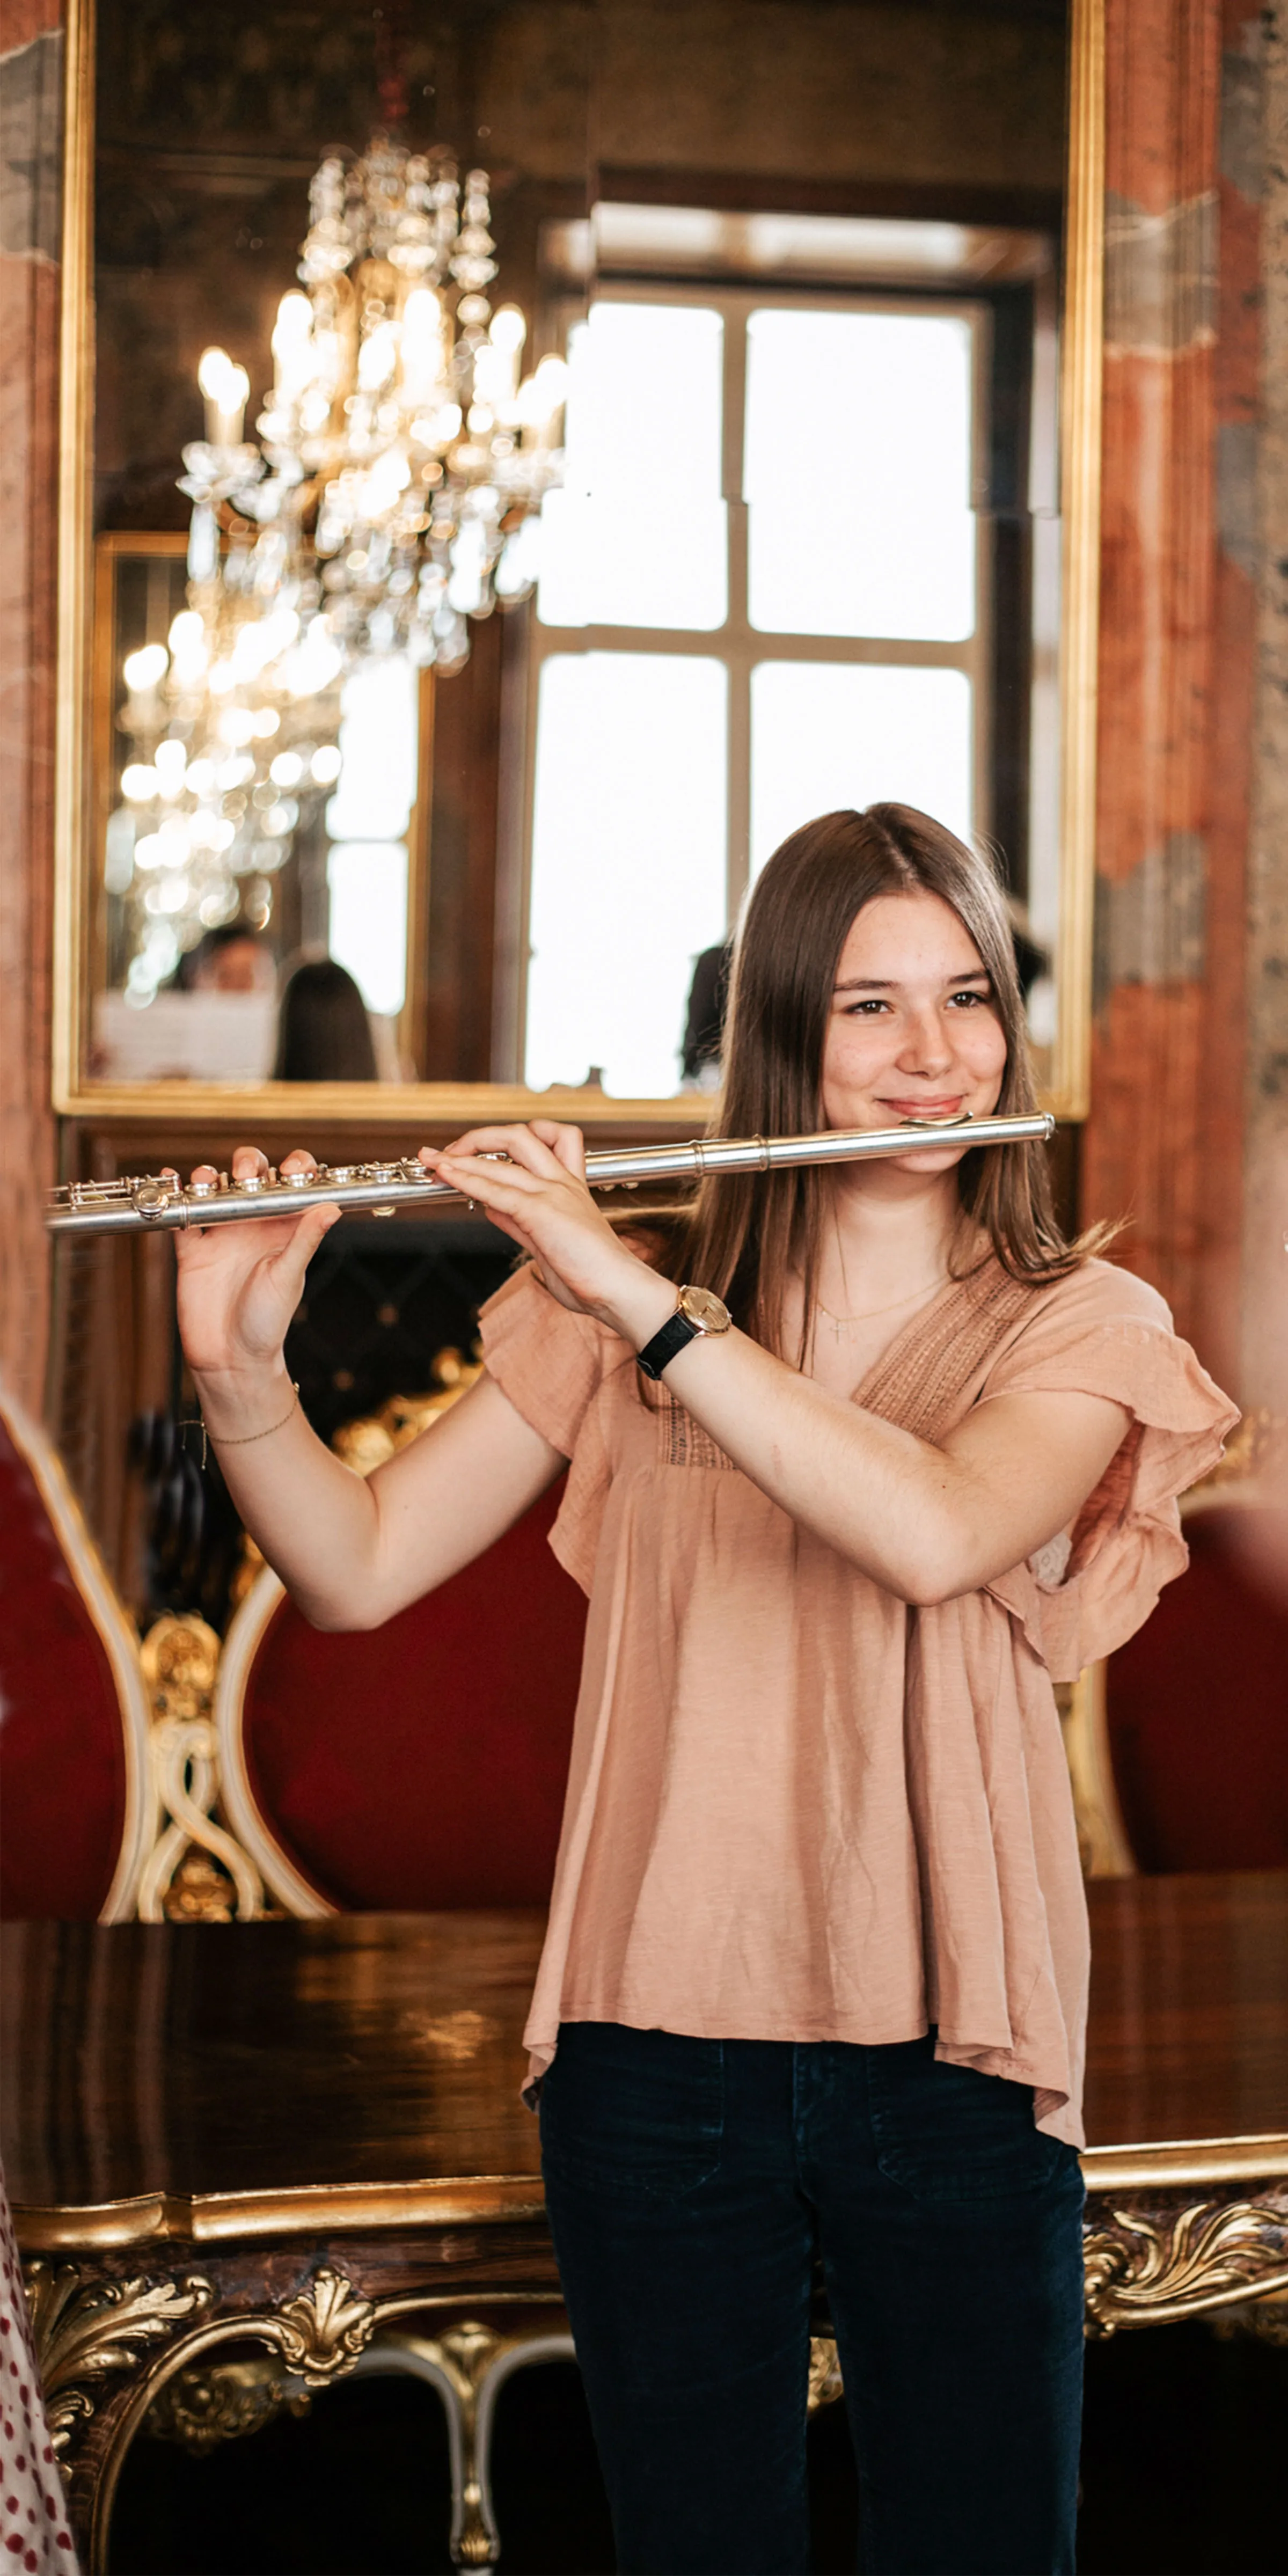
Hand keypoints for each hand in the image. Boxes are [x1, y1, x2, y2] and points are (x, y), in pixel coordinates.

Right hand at [173, 1147, 339, 1382]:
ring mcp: (221, 1235)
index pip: (293, 1186)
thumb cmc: (267, 1323)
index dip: (295, 1169)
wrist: (230, 1359)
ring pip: (214, 1190)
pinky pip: (181, 1214)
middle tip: (246, 1172)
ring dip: (210, 1176)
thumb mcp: (288, 1277)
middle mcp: (253, 1226)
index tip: (293, 1169)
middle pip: (250, 1176)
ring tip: (207, 1180)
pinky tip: (170, 1180)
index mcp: (284, 1229)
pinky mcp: (192, 1249)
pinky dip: (174, 1195)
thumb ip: (305, 1240)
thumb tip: (331, 1207)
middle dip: (248, 1162)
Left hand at [421, 1123, 672, 1343]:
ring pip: (504, 1156)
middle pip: (520, 1135)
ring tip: (430, 1159)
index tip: (473, 1156)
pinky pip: (498, 1188)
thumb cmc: (590, 1276)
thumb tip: (489, 1206)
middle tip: (447, 1153)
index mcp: (568, 1187)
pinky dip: (466, 1178)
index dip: (507, 1143)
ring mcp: (554, 1193)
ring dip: (460, 1155)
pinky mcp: (543, 1212)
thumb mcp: (545, 1244)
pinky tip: (445, 1174)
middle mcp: (562, 1182)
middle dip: (478, 1138)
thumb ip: (517, 1222)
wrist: (619, 1291)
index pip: (543, 1142)